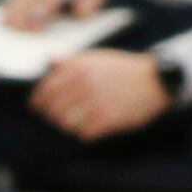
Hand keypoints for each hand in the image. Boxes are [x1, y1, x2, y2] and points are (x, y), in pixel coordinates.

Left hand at [31, 49, 173, 140]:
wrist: (154, 79)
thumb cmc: (124, 68)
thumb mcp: (96, 57)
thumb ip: (70, 61)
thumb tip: (48, 61)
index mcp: (78, 67)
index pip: (46, 89)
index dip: (38, 101)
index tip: (37, 107)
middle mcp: (84, 84)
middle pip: (53, 109)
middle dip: (51, 116)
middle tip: (55, 119)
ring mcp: (95, 102)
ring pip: (66, 123)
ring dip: (67, 126)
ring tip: (74, 123)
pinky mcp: (107, 119)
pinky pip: (84, 133)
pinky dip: (84, 133)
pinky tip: (90, 129)